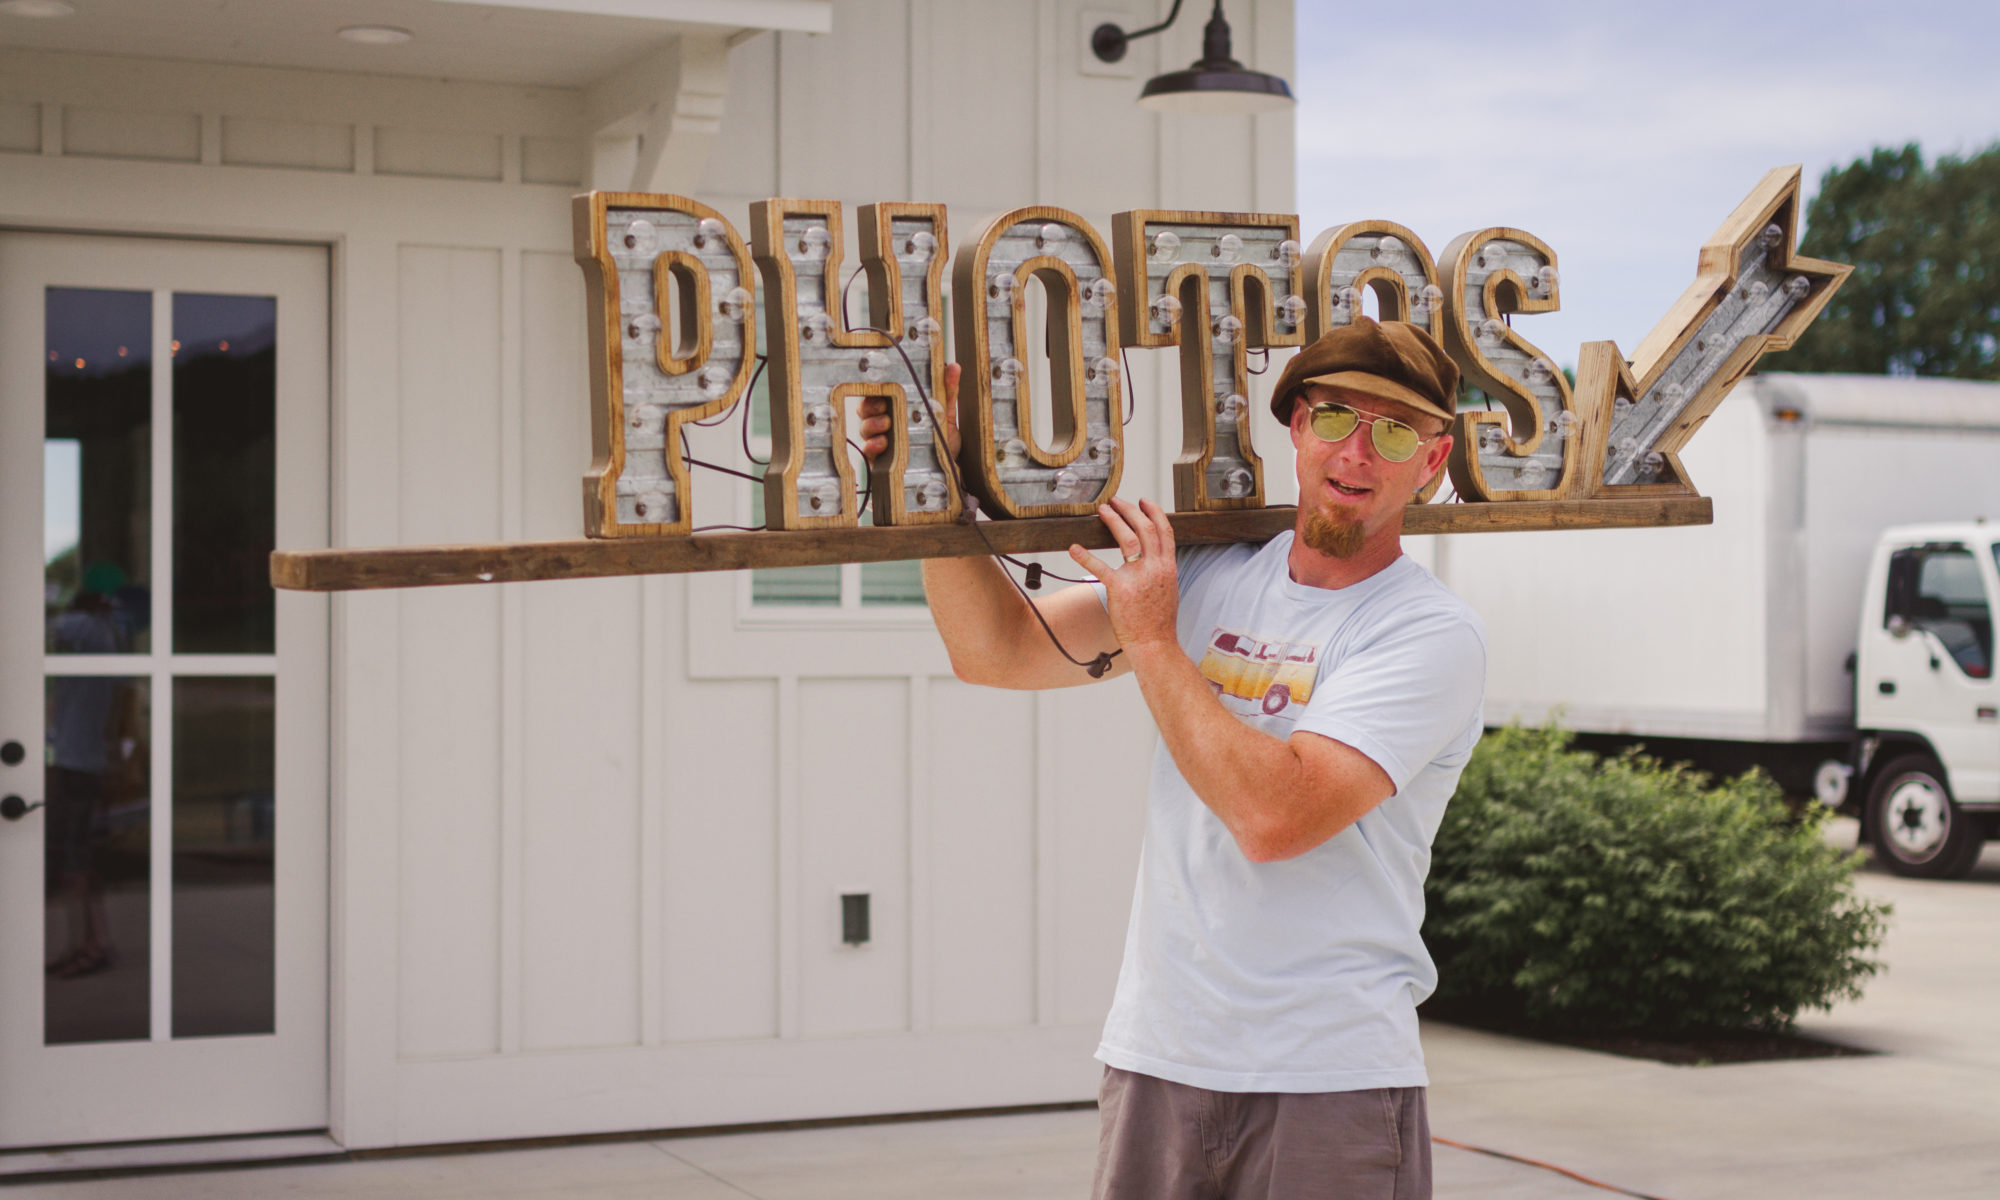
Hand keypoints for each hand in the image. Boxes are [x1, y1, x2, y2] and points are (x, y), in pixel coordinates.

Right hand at [860, 362, 960, 463]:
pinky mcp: (879, 460)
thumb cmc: (941, 437)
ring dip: (872, 425)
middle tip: (883, 407)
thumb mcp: (946, 412)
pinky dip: (872, 445)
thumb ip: (948, 389)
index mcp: (895, 407)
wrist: (948, 464)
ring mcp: (880, 440)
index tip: (882, 388)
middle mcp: (884, 422)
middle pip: (865, 410)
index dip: (875, 390)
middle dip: (870, 407)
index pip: (876, 395)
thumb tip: (953, 367)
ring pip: (865, 429)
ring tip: (886, 424)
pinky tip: (882, 443)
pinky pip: (868, 451)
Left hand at [1069, 498, 1178, 652]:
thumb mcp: (1169, 589)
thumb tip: (1154, 557)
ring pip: (1126, 539)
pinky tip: (1074, 548)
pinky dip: (1085, 557)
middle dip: (1129, 510)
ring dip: (1113, 521)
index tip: (1143, 501)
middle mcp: (1156, 568)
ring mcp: (1138, 577)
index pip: (1164, 530)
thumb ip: (1162, 570)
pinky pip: (1100, 568)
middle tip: (1116, 501)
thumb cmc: (1159, 621)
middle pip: (1144, 528)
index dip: (1153, 511)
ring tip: (1103, 510)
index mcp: (1169, 566)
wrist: (1155, 644)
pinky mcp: (1119, 589)